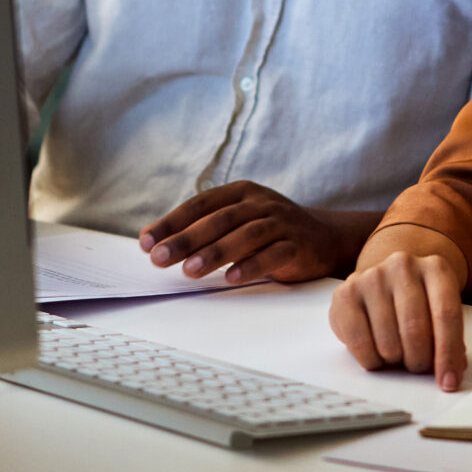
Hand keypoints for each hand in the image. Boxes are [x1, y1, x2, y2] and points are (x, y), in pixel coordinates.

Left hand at [139, 181, 345, 283]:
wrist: (325, 238)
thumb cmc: (269, 232)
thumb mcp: (239, 220)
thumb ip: (204, 228)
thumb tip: (153, 242)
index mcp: (241, 192)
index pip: (200, 204)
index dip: (172, 221)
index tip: (145, 241)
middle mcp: (261, 203)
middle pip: (219, 220)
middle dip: (186, 239)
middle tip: (159, 257)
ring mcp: (281, 222)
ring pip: (244, 235)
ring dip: (215, 253)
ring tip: (189, 271)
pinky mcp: (298, 245)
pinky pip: (272, 254)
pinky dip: (251, 265)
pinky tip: (231, 278)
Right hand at [330, 249, 466, 390]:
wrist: (384, 279)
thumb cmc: (417, 303)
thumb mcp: (439, 312)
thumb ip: (450, 339)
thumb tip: (450, 373)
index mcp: (436, 269)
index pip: (446, 315)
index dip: (448, 354)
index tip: (448, 382)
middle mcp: (403, 266)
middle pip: (415, 330)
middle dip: (419, 361)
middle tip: (418, 367)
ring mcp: (372, 277)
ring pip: (388, 342)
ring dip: (395, 361)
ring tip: (397, 354)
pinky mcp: (346, 292)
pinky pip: (359, 343)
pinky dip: (371, 360)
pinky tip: (377, 354)